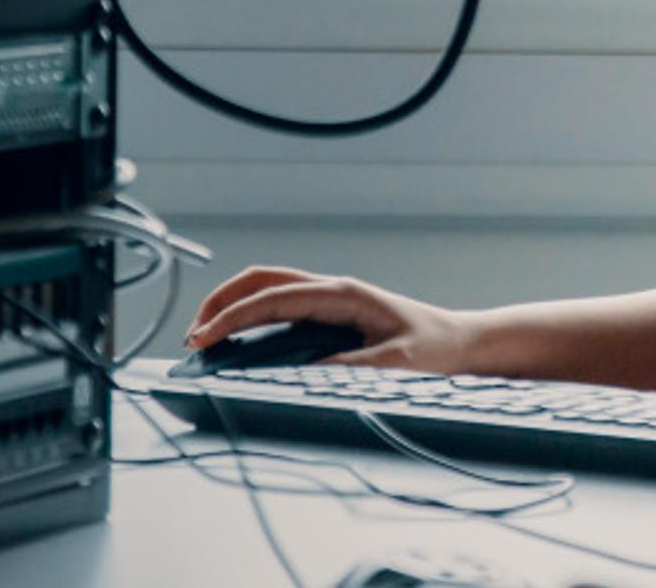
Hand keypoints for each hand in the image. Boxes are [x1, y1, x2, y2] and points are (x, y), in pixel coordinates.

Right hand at [184, 265, 476, 372]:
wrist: (463, 342)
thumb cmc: (435, 348)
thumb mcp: (394, 363)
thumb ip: (350, 368)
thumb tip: (302, 374)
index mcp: (343, 294)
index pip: (275, 298)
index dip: (234, 316)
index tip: (203, 339)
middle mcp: (333, 290)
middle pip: (262, 280)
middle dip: (222, 301)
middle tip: (193, 339)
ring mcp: (330, 298)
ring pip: (269, 289)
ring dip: (233, 306)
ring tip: (205, 340)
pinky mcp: (331, 313)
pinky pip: (281, 305)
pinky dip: (251, 315)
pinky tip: (238, 342)